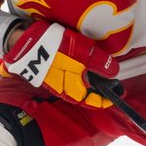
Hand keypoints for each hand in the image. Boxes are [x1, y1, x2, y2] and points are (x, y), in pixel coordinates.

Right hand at [2, 21, 118, 107]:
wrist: (25, 44)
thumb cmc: (56, 51)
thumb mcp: (84, 54)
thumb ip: (101, 64)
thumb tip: (114, 72)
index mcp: (76, 92)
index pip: (97, 101)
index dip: (109, 97)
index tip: (120, 92)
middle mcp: (66, 91)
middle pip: (87, 91)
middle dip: (98, 86)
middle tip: (110, 75)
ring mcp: (56, 82)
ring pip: (78, 82)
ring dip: (88, 76)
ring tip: (96, 64)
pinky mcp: (49, 73)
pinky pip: (69, 74)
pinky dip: (77, 69)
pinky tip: (80, 57)